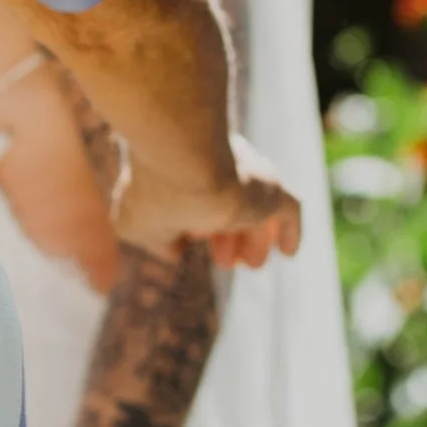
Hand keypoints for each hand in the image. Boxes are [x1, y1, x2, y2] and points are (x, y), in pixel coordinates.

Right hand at [110, 132, 301, 268]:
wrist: (186, 163)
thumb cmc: (156, 192)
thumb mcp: (137, 224)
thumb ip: (156, 240)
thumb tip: (175, 250)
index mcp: (180, 165)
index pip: (194, 196)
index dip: (193, 224)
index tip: (189, 243)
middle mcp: (214, 163)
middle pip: (226, 201)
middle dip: (225, 233)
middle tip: (225, 260)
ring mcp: (246, 173)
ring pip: (256, 207)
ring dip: (253, 238)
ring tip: (250, 263)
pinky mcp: (272, 188)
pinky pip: (288, 210)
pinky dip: (289, 232)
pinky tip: (288, 251)